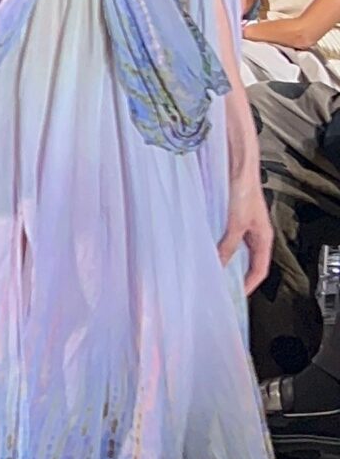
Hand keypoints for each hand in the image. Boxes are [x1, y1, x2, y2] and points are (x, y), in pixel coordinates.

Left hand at [219, 91, 271, 295]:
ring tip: (202, 270)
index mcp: (262, 237)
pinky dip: (209, 244)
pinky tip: (196, 247)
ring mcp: (238, 223)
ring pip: (228, 249)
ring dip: (217, 259)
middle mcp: (251, 232)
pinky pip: (218, 235)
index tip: (236, 297)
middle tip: (215, 287)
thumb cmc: (242, 187)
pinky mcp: (225, 214)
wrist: (235, 161)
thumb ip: (227, 245)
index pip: (259, 270)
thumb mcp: (235, 223)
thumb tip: (218, 266)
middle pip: (243, 261)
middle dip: (231, 274)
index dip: (249, 285)